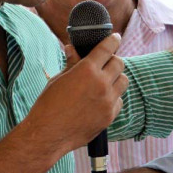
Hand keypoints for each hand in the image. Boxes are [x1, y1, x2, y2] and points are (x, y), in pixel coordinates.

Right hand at [20, 34, 127, 157]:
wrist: (48, 134)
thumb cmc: (48, 105)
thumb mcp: (58, 79)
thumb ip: (71, 63)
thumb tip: (73, 48)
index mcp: (87, 70)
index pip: (107, 48)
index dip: (113, 40)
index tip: (115, 37)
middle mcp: (101, 83)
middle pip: (119, 63)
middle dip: (113, 59)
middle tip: (105, 63)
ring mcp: (108, 100)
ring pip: (123, 81)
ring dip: (116, 77)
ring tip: (104, 81)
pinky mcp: (110, 115)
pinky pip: (119, 100)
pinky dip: (113, 97)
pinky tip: (101, 99)